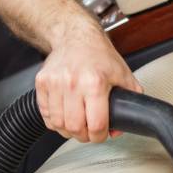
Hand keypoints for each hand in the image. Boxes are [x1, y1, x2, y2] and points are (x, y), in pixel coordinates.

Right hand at [35, 26, 142, 142]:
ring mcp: (55, 82)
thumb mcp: (123, 74)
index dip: (100, 136)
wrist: (76, 36)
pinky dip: (54, 121)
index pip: (96, 125)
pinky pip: (45, 114)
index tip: (101, 134)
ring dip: (68, 130)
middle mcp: (73, 83)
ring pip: (57, 124)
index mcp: (95, 82)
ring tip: (76, 124)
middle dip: (84, 136)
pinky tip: (63, 115)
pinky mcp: (42, 82)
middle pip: (74, 128)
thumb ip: (130, 100)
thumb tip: (121, 126)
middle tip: (88, 132)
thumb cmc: (99, 54)